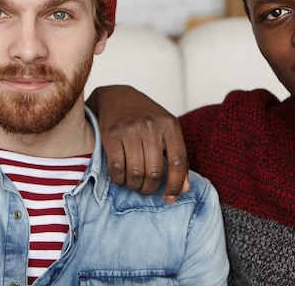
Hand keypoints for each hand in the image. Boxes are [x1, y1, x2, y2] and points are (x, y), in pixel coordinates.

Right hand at [86, 85, 189, 202]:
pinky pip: (117, 168)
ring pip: (135, 173)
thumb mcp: (166, 131)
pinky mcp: (111, 134)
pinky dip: (119, 179)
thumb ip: (177, 157)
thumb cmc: (146, 117)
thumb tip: (183, 189)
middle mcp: (151, 126)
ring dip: (135, 185)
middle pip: (155, 171)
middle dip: (150, 187)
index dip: (176, 184)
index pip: (179, 162)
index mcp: (170, 125)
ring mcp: (130, 130)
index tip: (170, 197)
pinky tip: (121, 177)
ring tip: (134, 184)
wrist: (117, 97)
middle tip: (146, 189)